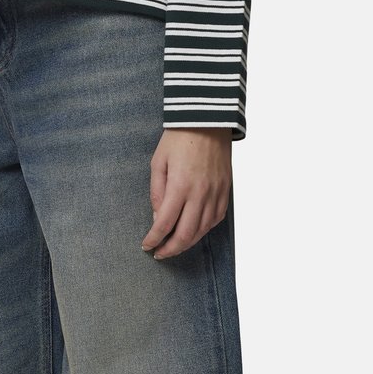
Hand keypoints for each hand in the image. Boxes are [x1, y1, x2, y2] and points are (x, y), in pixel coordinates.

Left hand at [142, 128, 231, 258]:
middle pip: (185, 235)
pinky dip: (203, 230)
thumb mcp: (158, 163)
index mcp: (179, 186)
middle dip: (170, 249)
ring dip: (187, 243)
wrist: (208, 120)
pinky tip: (194, 231)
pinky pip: (216, 219)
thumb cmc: (179, 138)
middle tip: (160, 253)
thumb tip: (158, 219)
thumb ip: (157, 193)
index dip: (154, 239)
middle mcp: (200, 193)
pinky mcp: (225, 191)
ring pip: (202, 231)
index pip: (164, 224)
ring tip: (174, 245)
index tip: (147, 246)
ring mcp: (215, 193)